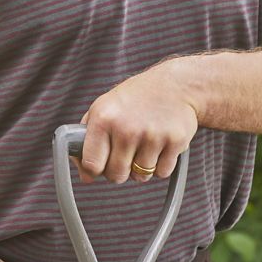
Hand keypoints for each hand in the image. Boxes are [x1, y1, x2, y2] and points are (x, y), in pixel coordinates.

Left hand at [77, 65, 199, 184]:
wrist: (176, 84)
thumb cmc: (135, 98)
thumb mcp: (104, 108)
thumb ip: (88, 140)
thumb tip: (86, 176)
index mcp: (103, 119)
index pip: (92, 165)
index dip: (96, 170)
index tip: (102, 163)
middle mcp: (126, 129)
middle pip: (116, 176)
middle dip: (120, 171)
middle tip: (126, 154)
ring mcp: (151, 136)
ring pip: (140, 177)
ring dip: (142, 168)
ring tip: (145, 145)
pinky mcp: (175, 142)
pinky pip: (162, 173)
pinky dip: (161, 165)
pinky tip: (160, 145)